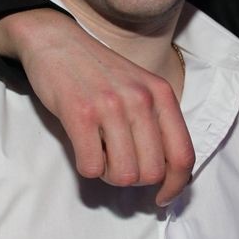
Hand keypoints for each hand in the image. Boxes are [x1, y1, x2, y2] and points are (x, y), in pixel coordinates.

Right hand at [0, 9, 194, 205]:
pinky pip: (91, 167)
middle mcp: (141, 99)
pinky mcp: (79, 114)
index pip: (183, 155)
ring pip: (123, 175)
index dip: (175, 186)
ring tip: (98, 151)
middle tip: (115, 160)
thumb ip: (155, 122)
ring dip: (108, 173)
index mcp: (161, 94)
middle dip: (133, 178)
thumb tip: (166, 174)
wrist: (56, 41)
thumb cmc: (99, 72)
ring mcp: (111, 106)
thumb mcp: (139, 87)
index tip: (161, 198)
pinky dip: (86, 166)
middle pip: (151, 173)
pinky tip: (82, 145)